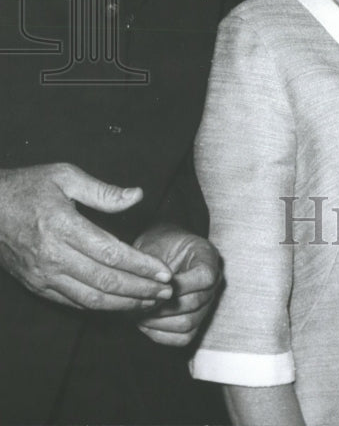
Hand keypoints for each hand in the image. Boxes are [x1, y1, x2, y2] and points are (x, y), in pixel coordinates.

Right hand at [0, 163, 174, 310]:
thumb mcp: (64, 176)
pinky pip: (72, 302)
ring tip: (151, 301)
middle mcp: (53, 257)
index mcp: (63, 227)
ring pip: (90, 299)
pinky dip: (100, 307)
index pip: (111, 253)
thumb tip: (138, 195)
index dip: (141, 266)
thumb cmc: (27, 187)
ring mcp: (43, 275)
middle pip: (105, 281)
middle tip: (167, 293)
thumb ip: (103, 191)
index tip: (165, 272)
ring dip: (124, 304)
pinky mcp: (37, 285)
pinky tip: (120, 303)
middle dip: (140, 290)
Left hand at [133, 225, 222, 346]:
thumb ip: (155, 267)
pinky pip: (183, 337)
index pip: (206, 277)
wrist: (160, 249)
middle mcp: (213, 281)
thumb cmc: (157, 245)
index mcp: (207, 256)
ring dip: (159, 322)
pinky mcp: (196, 320)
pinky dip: (161, 334)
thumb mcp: (155, 246)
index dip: (181, 285)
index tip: (158, 285)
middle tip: (139, 303)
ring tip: (138, 314)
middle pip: (195, 303)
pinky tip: (145, 323)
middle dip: (162, 307)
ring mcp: (206, 303)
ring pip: (187, 323)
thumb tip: (155, 292)